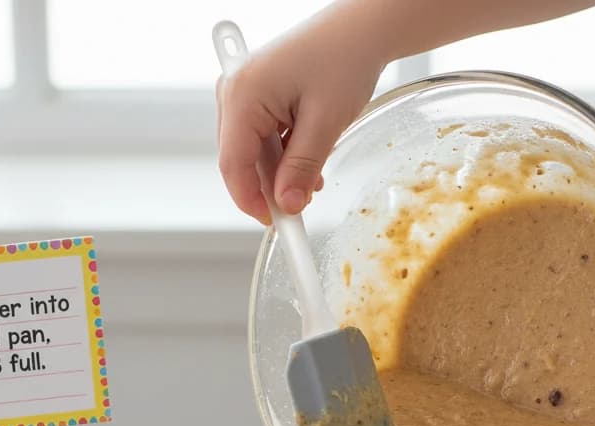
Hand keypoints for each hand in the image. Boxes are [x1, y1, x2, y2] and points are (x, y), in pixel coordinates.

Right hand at [216, 12, 385, 223]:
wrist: (360, 29)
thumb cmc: (344, 58)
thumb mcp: (326, 123)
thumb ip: (302, 168)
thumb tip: (287, 206)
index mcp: (242, 94)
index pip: (234, 165)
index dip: (253, 202)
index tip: (278, 227)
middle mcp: (233, 91)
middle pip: (241, 162)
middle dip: (270, 188)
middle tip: (302, 205)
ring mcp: (242, 93)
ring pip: (253, 155)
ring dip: (281, 173)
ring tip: (315, 176)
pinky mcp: (256, 97)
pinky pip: (262, 140)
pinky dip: (284, 157)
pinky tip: (309, 160)